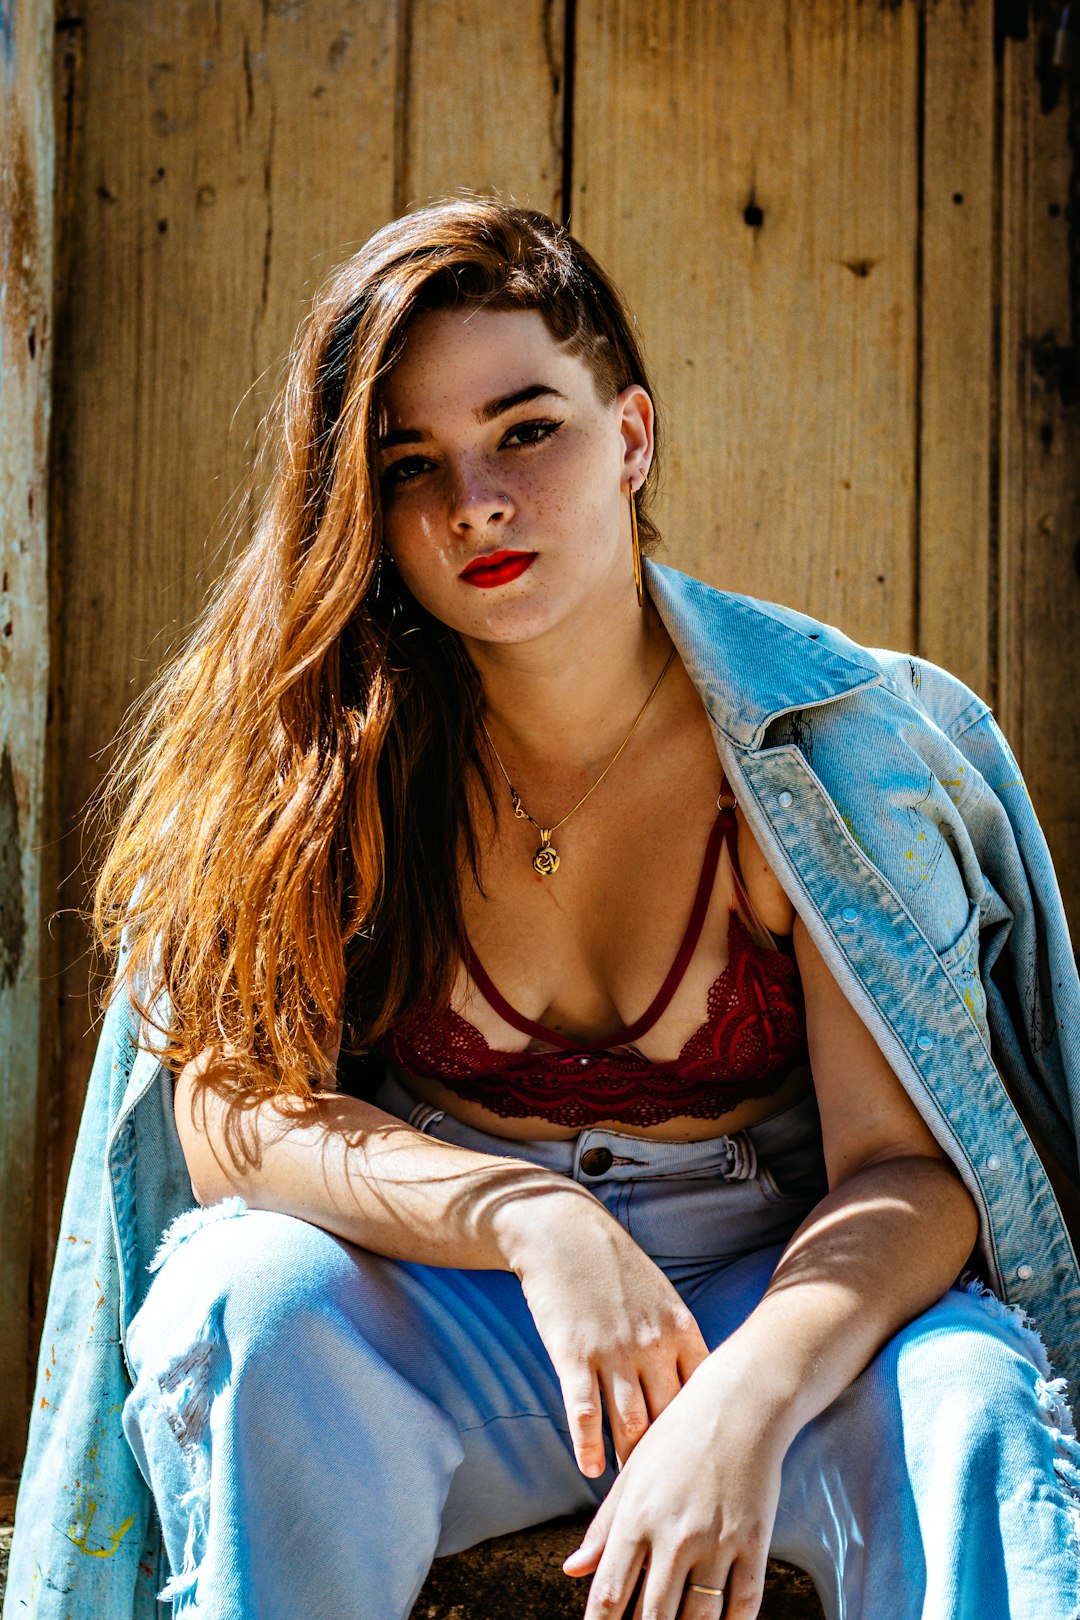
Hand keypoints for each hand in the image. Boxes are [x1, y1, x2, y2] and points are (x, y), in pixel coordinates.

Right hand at [497, 1189, 708, 1475]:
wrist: (562, 1230)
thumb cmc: (614, 1266)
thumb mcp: (660, 1297)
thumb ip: (678, 1342)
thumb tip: (698, 1387)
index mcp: (681, 1330)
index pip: (705, 1399)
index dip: (708, 1438)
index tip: (711, 1468)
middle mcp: (653, 1345)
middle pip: (671, 1421)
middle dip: (673, 1464)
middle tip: (677, 1500)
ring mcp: (613, 1351)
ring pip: (630, 1424)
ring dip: (632, 1465)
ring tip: (634, 1499)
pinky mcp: (573, 1353)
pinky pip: (584, 1410)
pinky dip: (588, 1444)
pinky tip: (590, 1470)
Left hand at [563, 1354, 786, 1619]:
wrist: (740, 1404)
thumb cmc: (678, 1436)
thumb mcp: (633, 1474)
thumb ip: (603, 1528)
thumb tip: (572, 1571)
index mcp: (636, 1517)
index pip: (609, 1594)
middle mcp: (674, 1535)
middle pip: (653, 1617)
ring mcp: (717, 1542)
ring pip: (698, 1619)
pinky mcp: (753, 1544)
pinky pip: (743, 1606)